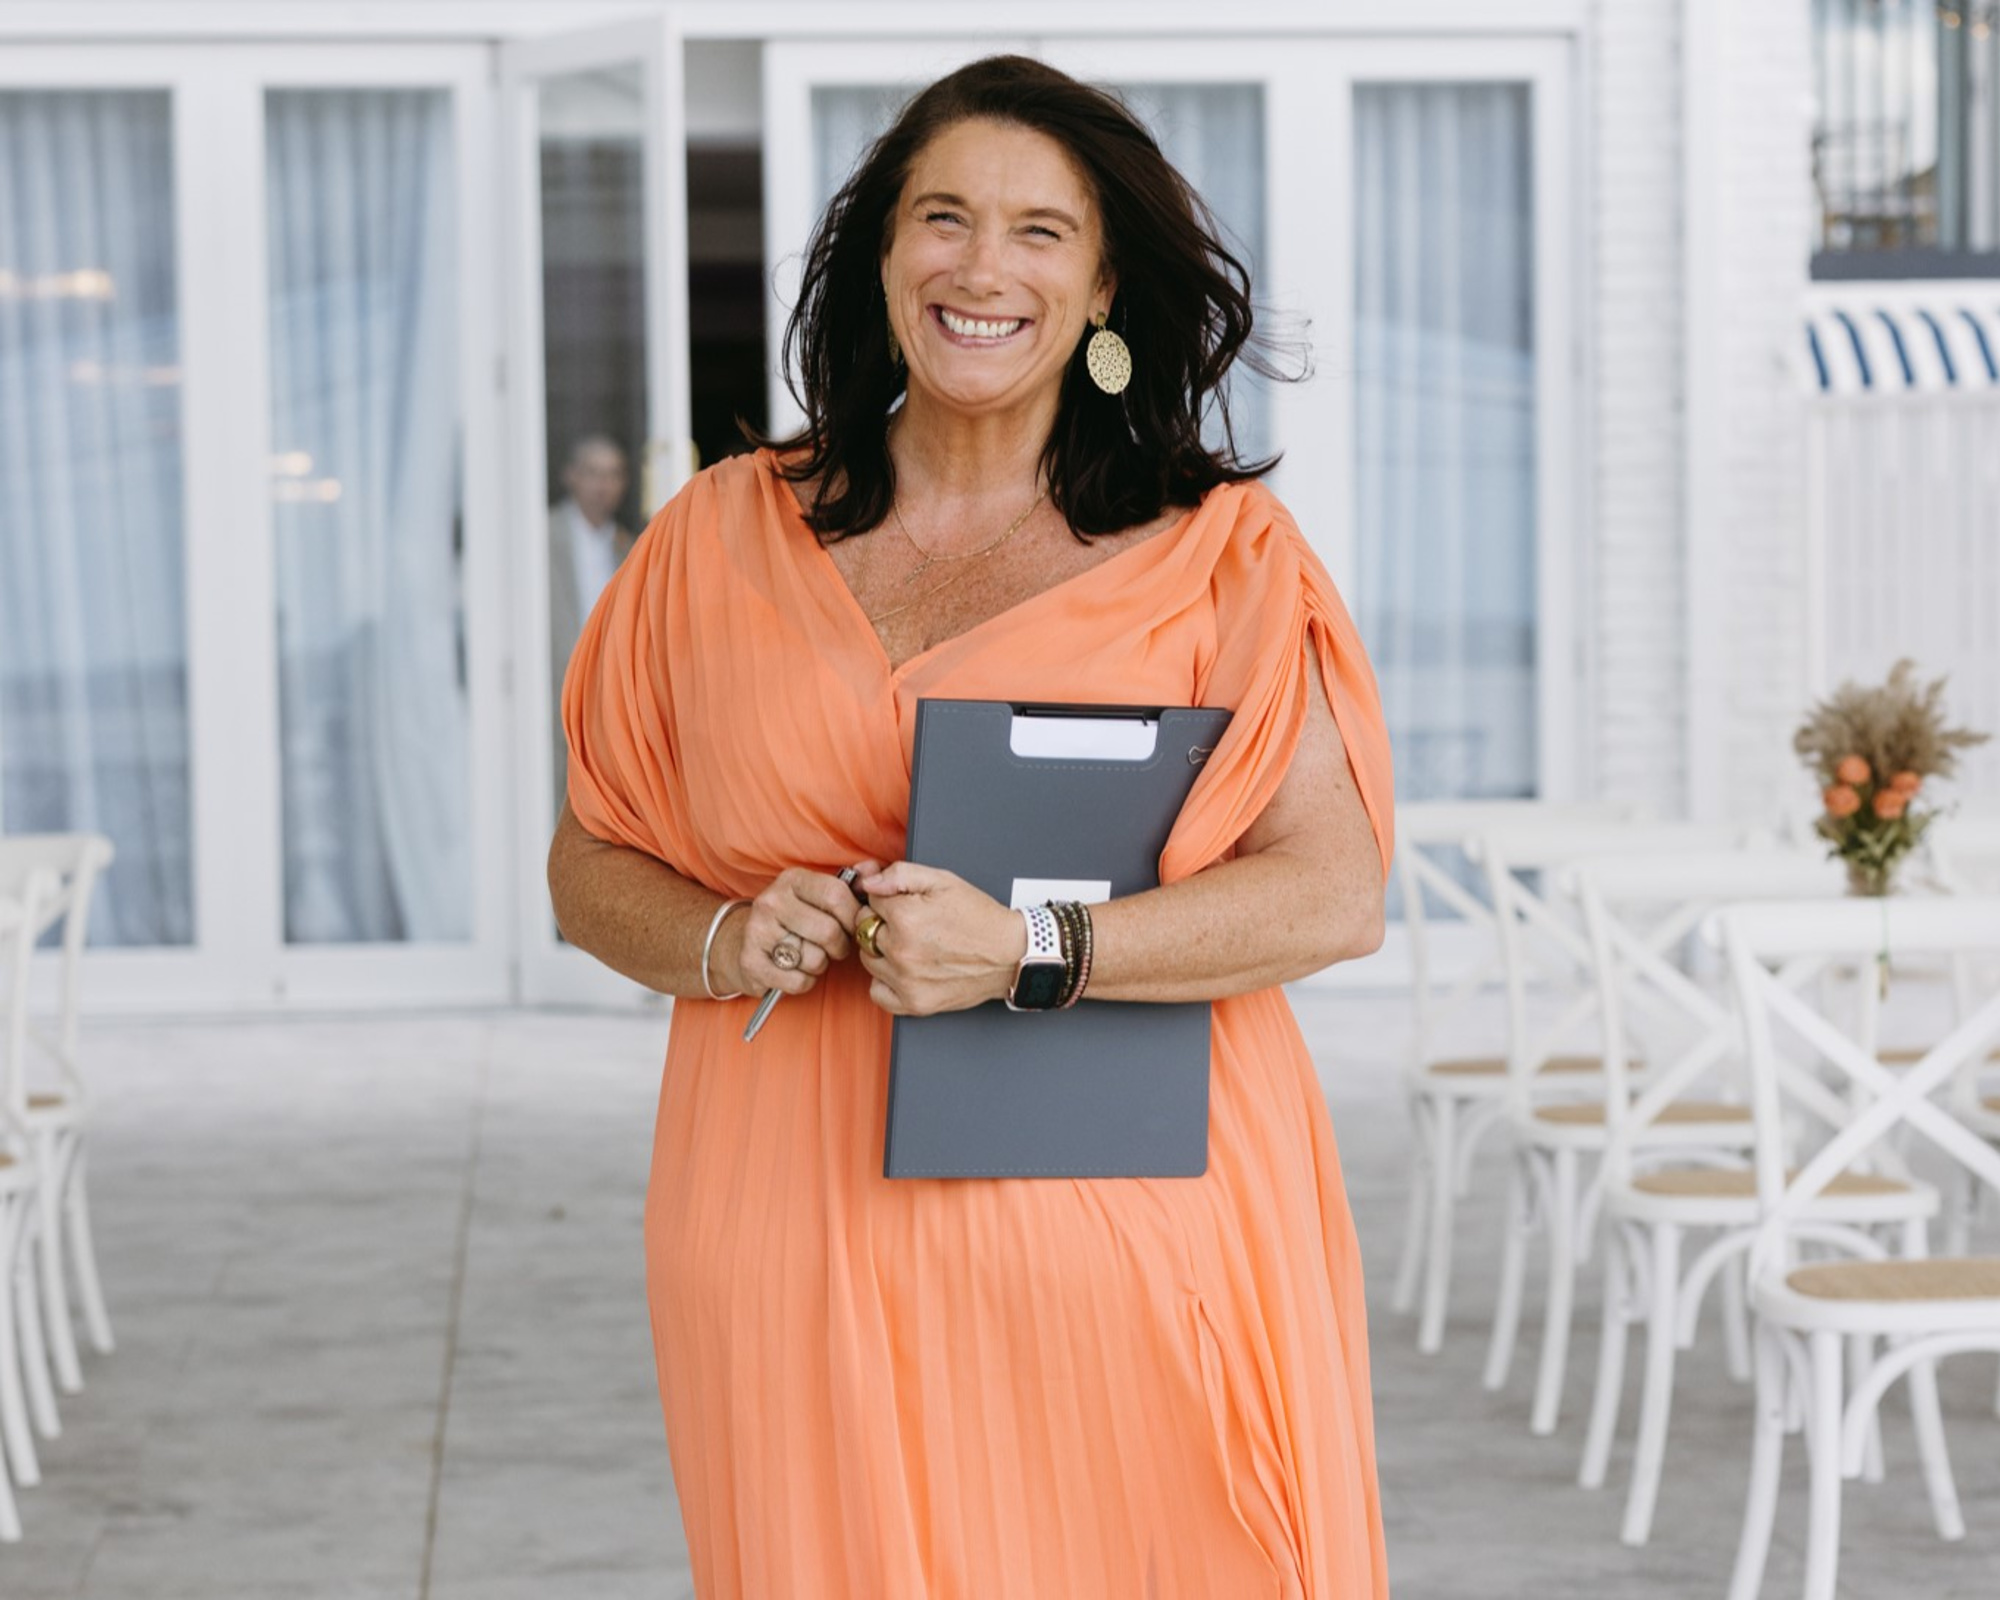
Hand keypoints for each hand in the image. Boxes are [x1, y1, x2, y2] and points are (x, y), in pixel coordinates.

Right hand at [718, 861, 881, 997]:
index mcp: (792, 880)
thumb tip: (874, 870)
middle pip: (829, 931)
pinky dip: (804, 981)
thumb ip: (850, 882)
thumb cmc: (793, 918)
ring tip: (809, 955)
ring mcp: (758, 932)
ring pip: (815, 959)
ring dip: (820, 964)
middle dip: (840, 945)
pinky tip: (795, 970)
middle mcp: (771, 901)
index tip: (851, 925)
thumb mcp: (816, 893)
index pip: (836, 895)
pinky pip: (799, 981)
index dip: (852, 916)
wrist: (742, 941)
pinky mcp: (751, 963)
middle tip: (833, 946)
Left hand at [853, 862, 1025, 1015]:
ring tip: (911, 945)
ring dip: (881, 950)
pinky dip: (885, 982)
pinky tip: (903, 970)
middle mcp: (902, 951)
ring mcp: (906, 980)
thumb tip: (868, 880)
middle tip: (909, 923)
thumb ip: (900, 875)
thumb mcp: (943, 881)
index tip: (903, 902)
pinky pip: (876, 993)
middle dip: (881, 922)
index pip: (870, 900)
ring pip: (867, 959)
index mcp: (906, 917)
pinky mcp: (914, 1003)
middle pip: (864, 929)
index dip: (887, 898)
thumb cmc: (979, 917)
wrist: (1010, 954)